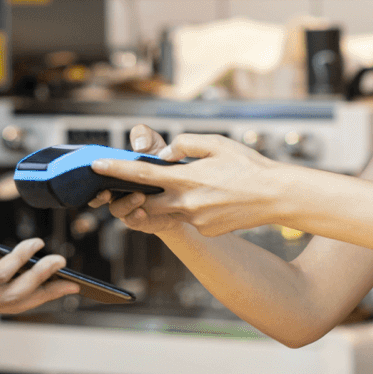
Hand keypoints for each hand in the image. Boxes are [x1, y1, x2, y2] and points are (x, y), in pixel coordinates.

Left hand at [0, 212, 78, 312]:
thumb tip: (16, 253)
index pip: (6, 303)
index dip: (36, 297)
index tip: (60, 289)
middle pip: (14, 304)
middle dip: (46, 293)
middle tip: (72, 282)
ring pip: (11, 293)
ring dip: (40, 277)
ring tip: (59, 261)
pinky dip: (21, 259)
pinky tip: (34, 246)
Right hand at [88, 125, 187, 236]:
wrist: (182, 190)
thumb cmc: (162, 164)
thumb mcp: (154, 146)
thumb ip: (144, 137)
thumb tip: (139, 146)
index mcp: (114, 174)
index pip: (93, 178)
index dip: (90, 177)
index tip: (95, 170)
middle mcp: (117, 192)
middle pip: (97, 198)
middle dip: (98, 196)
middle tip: (105, 191)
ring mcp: (128, 208)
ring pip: (117, 210)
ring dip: (126, 203)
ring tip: (139, 195)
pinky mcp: (141, 220)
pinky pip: (133, 221)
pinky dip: (136, 216)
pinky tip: (143, 211)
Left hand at [90, 131, 282, 237]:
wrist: (275, 195)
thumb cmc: (247, 165)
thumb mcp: (216, 143)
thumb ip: (185, 144)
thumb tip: (166, 153)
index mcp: (186, 179)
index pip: (141, 175)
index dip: (116, 170)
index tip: (97, 166)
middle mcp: (187, 203)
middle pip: (145, 203)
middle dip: (135, 196)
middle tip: (133, 186)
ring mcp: (196, 220)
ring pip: (168, 212)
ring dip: (166, 201)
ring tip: (189, 186)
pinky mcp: (206, 230)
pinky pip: (189, 218)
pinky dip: (191, 208)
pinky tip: (214, 198)